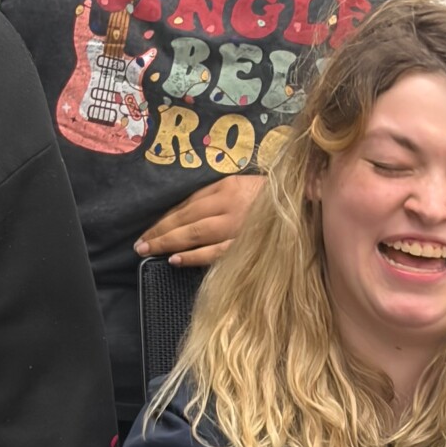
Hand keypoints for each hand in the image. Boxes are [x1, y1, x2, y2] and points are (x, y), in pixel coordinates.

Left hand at [134, 175, 264, 266]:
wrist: (306, 205)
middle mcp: (228, 206)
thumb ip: (215, 196)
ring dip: (169, 244)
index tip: (146, 231)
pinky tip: (176, 260)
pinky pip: (215, 252)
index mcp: (226, 188)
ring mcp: (237, 227)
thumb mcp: (241, 186)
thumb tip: (184, 213)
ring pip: (195, 236)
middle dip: (159, 232)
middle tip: (139, 244)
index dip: (164, 219)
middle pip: (186, 220)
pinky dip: (193, 256)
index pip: (187, 205)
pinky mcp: (246, 245)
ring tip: (149, 251)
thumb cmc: (269, 197)